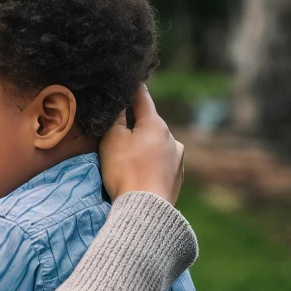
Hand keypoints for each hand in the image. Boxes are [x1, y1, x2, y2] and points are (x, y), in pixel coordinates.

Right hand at [99, 84, 184, 203]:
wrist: (145, 209)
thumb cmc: (125, 170)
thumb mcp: (112, 139)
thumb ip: (117, 119)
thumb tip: (122, 106)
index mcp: (156, 124)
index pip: (143, 99)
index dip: (134, 89)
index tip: (132, 81)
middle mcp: (172, 138)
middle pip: (150, 125)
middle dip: (137, 126)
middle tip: (119, 133)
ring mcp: (178, 160)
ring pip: (157, 146)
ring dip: (146, 147)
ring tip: (130, 160)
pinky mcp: (177, 179)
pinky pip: (161, 165)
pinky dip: (151, 165)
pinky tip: (141, 175)